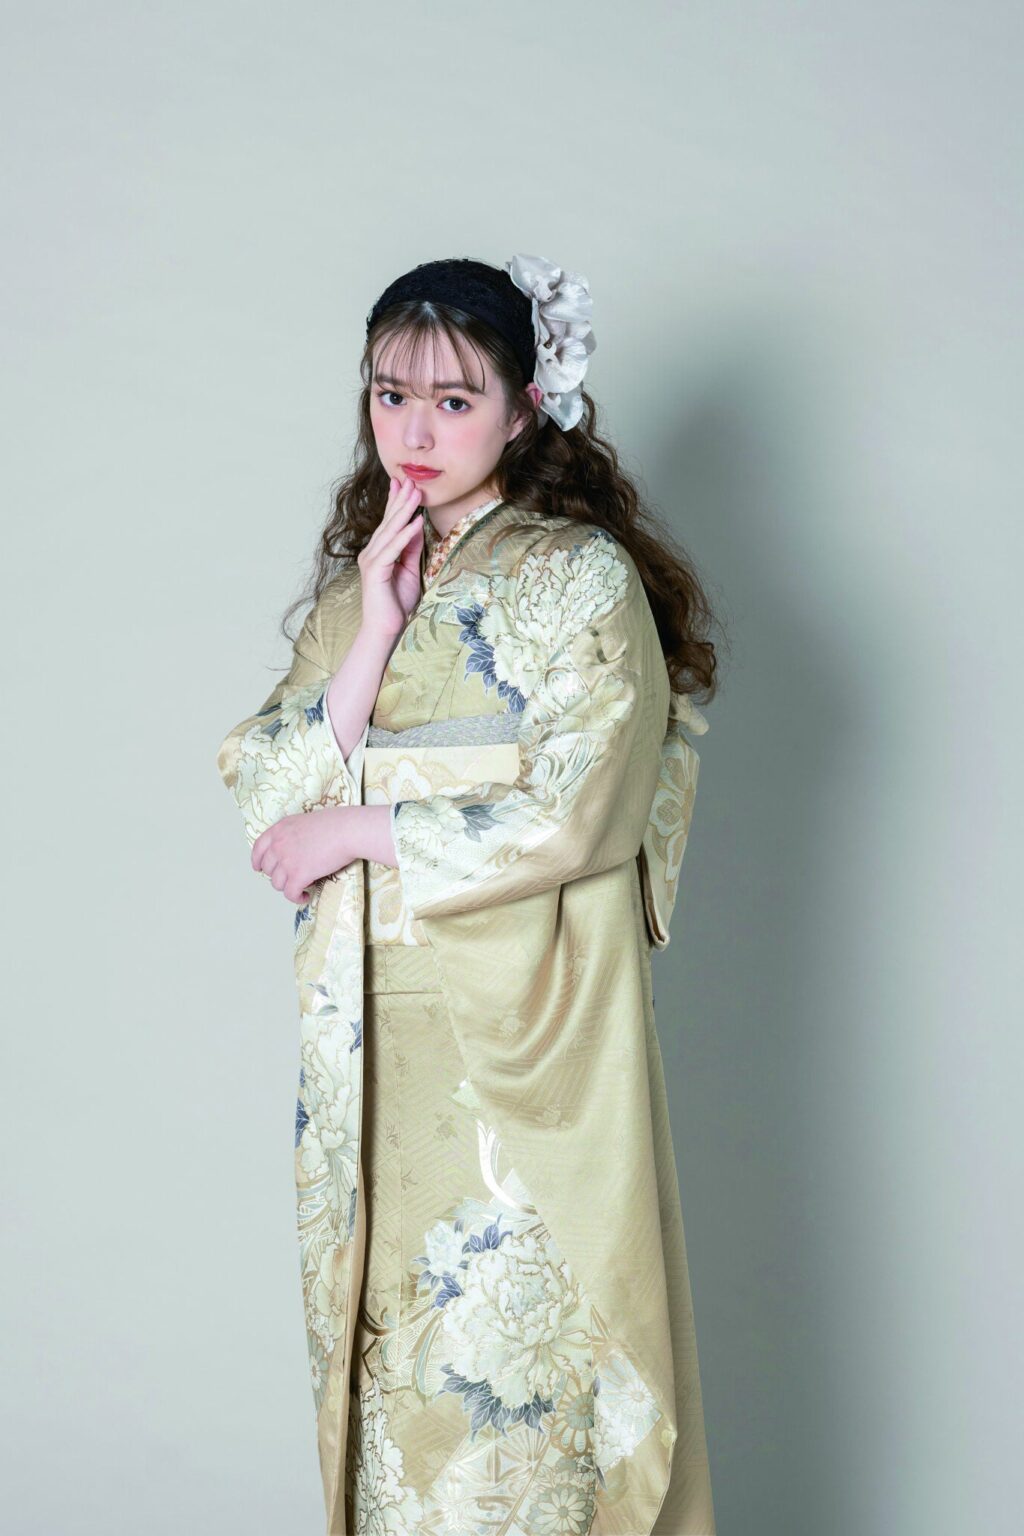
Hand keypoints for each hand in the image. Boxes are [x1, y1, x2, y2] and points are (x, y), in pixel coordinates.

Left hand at [251, 805, 355, 904]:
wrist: (348, 830)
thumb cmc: (335, 824)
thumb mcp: (305, 821)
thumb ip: (293, 834)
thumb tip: (294, 850)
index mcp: (280, 829)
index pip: (258, 848)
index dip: (257, 861)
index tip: (259, 868)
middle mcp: (279, 845)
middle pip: (267, 869)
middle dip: (278, 875)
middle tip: (291, 877)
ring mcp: (287, 861)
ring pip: (277, 884)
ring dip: (288, 887)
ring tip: (301, 887)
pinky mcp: (299, 875)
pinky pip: (290, 894)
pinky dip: (297, 898)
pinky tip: (305, 896)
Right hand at [357, 474, 425, 639]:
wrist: (385, 628)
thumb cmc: (396, 603)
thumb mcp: (410, 570)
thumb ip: (411, 549)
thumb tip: (417, 527)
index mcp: (378, 552)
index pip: (389, 523)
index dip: (396, 503)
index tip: (404, 484)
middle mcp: (371, 553)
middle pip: (388, 522)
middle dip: (400, 500)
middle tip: (411, 480)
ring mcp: (371, 561)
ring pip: (390, 531)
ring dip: (403, 511)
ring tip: (415, 494)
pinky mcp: (375, 571)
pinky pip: (393, 549)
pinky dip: (405, 535)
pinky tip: (415, 522)